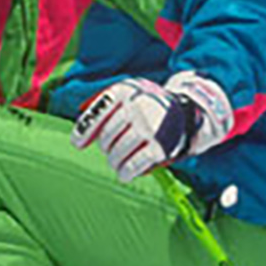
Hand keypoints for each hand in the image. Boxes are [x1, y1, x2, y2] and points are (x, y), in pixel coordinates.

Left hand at [70, 72, 233, 181]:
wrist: (188, 110)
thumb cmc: (148, 107)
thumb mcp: (128, 98)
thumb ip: (102, 112)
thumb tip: (77, 141)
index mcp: (127, 91)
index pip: (99, 111)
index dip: (85, 130)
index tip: (77, 144)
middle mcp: (138, 106)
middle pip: (107, 136)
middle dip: (106, 147)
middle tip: (111, 151)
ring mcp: (150, 126)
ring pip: (118, 151)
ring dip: (114, 161)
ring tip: (116, 163)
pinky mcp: (160, 145)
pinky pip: (135, 163)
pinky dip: (126, 171)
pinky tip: (124, 174)